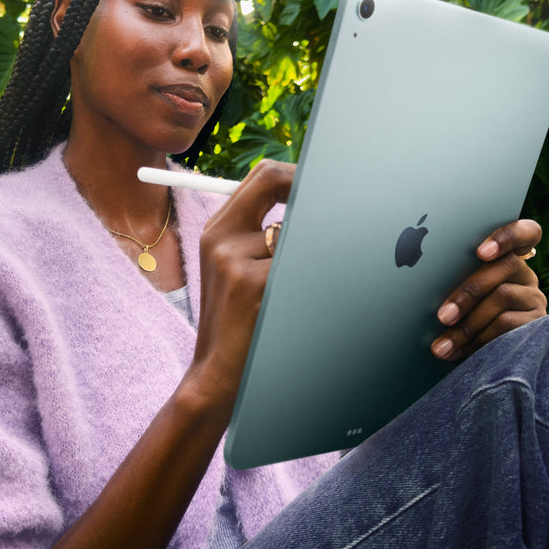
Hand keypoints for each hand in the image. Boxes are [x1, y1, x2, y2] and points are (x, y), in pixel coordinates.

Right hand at [187, 159, 294, 413]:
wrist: (216, 374)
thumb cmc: (234, 321)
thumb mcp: (230, 270)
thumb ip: (256, 232)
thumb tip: (306, 198)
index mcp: (217, 231)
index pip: (259, 176)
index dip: (293, 174)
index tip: (317, 184)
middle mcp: (221, 238)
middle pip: (273, 182)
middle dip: (306, 189)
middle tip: (332, 205)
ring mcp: (234, 259)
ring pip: (294, 230)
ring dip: (305, 252)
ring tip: (294, 286)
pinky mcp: (253, 283)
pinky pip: (298, 261)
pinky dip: (308, 277)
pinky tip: (295, 301)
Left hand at [430, 219, 545, 360]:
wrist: (482, 360)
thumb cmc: (457, 314)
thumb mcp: (455, 292)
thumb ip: (451, 276)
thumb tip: (419, 274)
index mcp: (505, 256)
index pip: (525, 232)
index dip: (507, 236)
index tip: (481, 252)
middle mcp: (525, 274)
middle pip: (505, 265)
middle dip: (468, 292)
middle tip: (442, 316)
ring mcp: (533, 297)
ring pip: (503, 295)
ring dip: (468, 323)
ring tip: (442, 345)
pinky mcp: (537, 324)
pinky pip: (510, 325)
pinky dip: (480, 339)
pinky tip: (459, 352)